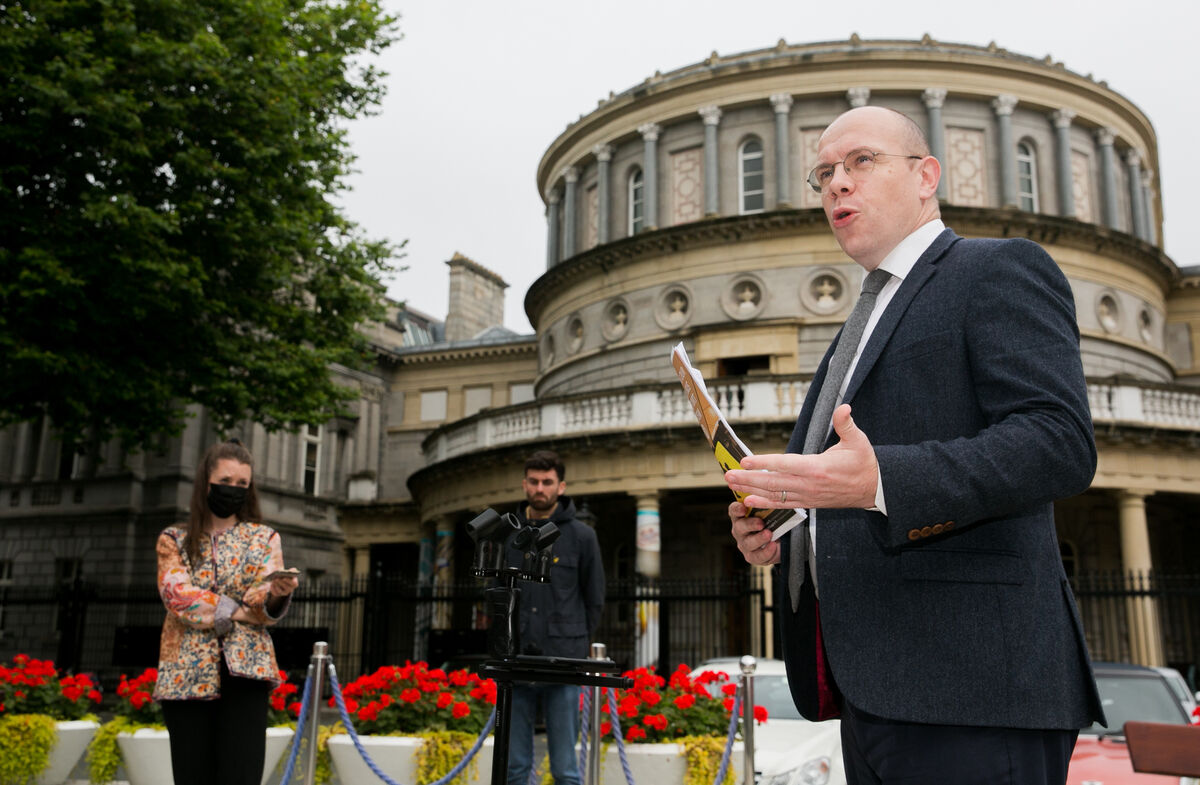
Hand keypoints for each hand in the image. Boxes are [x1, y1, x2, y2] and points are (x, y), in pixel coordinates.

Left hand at [268, 574, 298, 597]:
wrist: (282, 579)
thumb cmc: (287, 574)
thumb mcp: (291, 571)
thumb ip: (292, 570)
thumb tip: (288, 571)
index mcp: (294, 584)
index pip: (294, 584)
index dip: (289, 581)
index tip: (284, 578)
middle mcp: (290, 590)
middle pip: (287, 588)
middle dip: (281, 583)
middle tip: (276, 579)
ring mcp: (284, 593)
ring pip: (280, 591)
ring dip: (276, 585)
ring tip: (273, 581)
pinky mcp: (278, 594)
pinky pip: (275, 593)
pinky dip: (273, 589)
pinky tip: (271, 584)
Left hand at [724, 404, 879, 509]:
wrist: (875, 490)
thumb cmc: (865, 463)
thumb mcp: (859, 440)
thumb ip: (846, 424)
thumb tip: (844, 408)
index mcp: (818, 468)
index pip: (785, 465)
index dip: (764, 463)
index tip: (745, 460)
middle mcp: (809, 485)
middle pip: (773, 482)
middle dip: (748, 478)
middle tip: (727, 475)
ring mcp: (807, 496)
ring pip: (774, 494)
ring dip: (751, 490)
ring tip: (731, 485)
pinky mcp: (808, 503)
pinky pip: (782, 505)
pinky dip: (764, 503)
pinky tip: (748, 501)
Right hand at [729, 501, 780, 565]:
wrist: (779, 542)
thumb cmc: (771, 522)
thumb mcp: (769, 512)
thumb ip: (767, 506)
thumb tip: (772, 499)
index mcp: (741, 516)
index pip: (734, 510)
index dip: (737, 509)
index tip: (743, 508)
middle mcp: (739, 530)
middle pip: (739, 527)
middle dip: (750, 524)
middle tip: (761, 523)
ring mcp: (744, 544)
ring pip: (748, 543)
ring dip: (759, 538)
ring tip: (769, 534)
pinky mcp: (752, 557)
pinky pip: (757, 556)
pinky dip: (766, 551)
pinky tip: (773, 546)